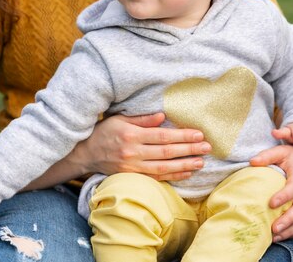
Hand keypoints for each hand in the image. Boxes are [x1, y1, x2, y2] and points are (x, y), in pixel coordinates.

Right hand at [78, 113, 210, 180]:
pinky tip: (186, 172)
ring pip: (163, 167)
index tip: (198, 134)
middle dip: (189, 149)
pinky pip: (156, 177)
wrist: (85, 154)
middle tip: (207, 147)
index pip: (162, 136)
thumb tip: (162, 116)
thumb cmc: (104, 132)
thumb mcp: (119, 119)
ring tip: (201, 162)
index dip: (182, 136)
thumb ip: (141, 119)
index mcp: (131, 135)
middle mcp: (133, 152)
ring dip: (185, 165)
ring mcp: (132, 167)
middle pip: (166, 152)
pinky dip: (173, 175)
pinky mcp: (132, 176)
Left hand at [250, 144, 292, 240]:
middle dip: (289, 220)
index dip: (284, 196)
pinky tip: (283, 236)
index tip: (270, 204)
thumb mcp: (280, 151)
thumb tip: (252, 162)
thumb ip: (267, 156)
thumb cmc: (292, 156)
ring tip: (275, 236)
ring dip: (292, 229)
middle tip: (273, 228)